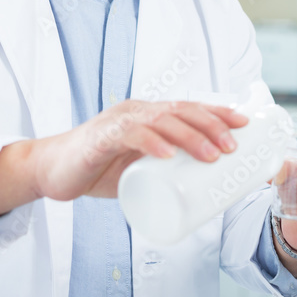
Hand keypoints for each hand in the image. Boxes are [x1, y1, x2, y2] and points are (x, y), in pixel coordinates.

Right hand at [32, 99, 248, 201]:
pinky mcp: (100, 139)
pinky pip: (129, 135)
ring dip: (190, 136)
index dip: (217, 112)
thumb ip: (162, 170)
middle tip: (234, 146)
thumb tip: (204, 188)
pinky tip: (167, 154)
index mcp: (147, 115)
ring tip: (212, 153)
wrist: (50, 170)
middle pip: (181, 111)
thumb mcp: (137, 166)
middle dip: (212, 125)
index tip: (245, 123)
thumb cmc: (97, 168)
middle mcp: (136, 111)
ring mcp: (117, 122)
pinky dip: (150, 143)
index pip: (188, 107)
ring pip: (161, 121)